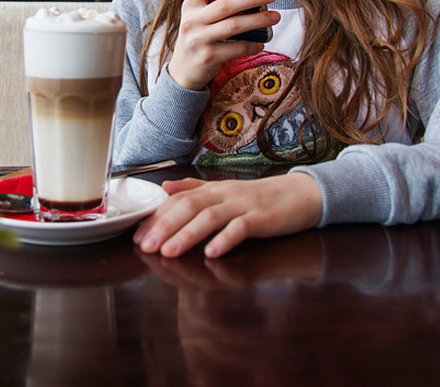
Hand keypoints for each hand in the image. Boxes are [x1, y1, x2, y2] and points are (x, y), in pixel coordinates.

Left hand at [133, 173, 323, 257]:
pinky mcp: (262, 218)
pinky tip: (212, 252)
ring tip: (169, 252)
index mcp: (213, 189)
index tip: (137, 234)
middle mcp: (225, 194)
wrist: (301, 194)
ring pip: (211, 217)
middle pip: (190, 207)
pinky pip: (242, 228)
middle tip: (146, 246)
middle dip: (165, 226)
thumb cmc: (260, 198)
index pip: (179, 200)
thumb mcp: (225, 190)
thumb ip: (195, 188)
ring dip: (188, 235)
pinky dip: (226, 239)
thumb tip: (165, 187)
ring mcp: (244, 206)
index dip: (157, 216)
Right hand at [167, 0, 279, 90]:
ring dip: (258, 20)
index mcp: (189, 5)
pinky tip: (261, 43)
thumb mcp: (198, 17)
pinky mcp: (209, 57)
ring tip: (275, 16)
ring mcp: (199, 40)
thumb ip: (213, 3)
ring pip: (234, 26)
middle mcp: (192, 21)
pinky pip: (237, 48)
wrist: (184, 71)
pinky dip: (252, 45)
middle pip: (225, 5)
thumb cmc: (198, 37)